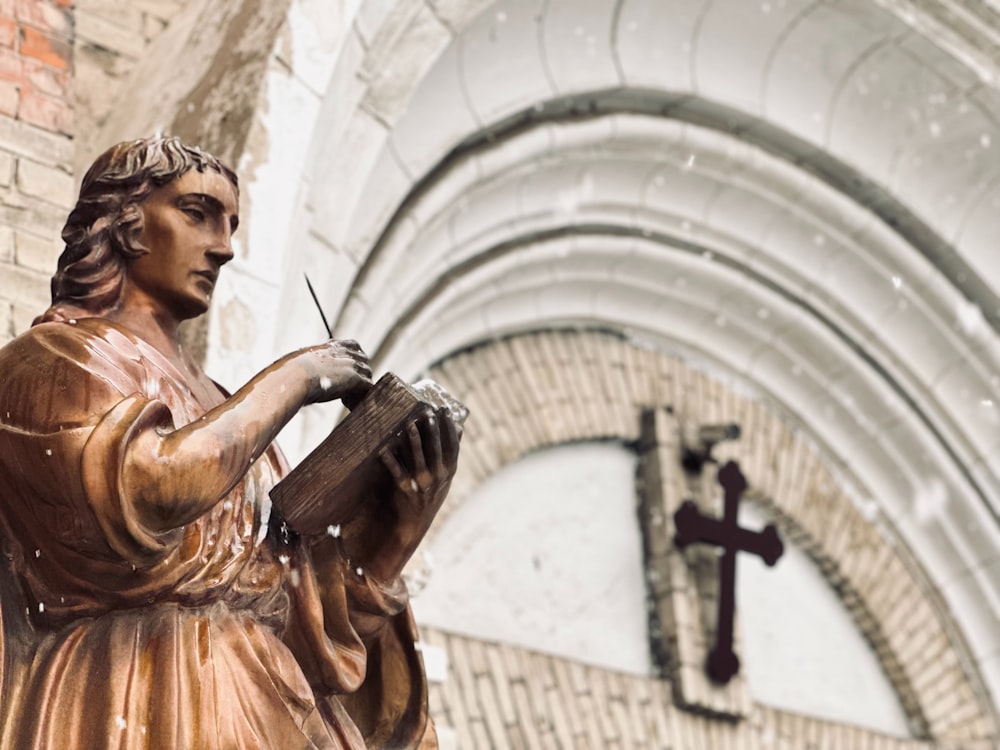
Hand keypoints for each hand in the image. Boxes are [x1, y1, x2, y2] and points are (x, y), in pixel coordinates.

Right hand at [295, 339, 371, 404]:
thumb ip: (307, 363)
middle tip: (345, 391)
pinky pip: (368, 389)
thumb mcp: (300, 362)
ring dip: (359, 388)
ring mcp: (353, 364)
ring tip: (346, 401)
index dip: (352, 362)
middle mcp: (345, 352)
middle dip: (358, 376)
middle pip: (363, 362)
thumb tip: (295, 371)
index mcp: (333, 346)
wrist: (294, 378)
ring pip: (367, 376)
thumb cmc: (290, 372)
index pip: (354, 348)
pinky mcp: (356, 379)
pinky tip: (348, 406)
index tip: (343, 375)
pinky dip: (361, 397)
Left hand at [380, 407, 460, 524]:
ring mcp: (424, 486)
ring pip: (420, 461)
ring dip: (415, 443)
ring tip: (410, 425)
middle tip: (429, 412)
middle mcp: (439, 479)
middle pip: (437, 451)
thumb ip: (451, 451)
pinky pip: (399, 476)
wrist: (415, 524)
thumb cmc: (431, 493)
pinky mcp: (407, 493)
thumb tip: (460, 426)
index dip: (450, 428)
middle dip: (434, 431)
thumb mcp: (446, 474)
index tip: (446, 410)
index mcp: (449, 472)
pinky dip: (392, 463)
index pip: (453, 447)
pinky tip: (384, 451)